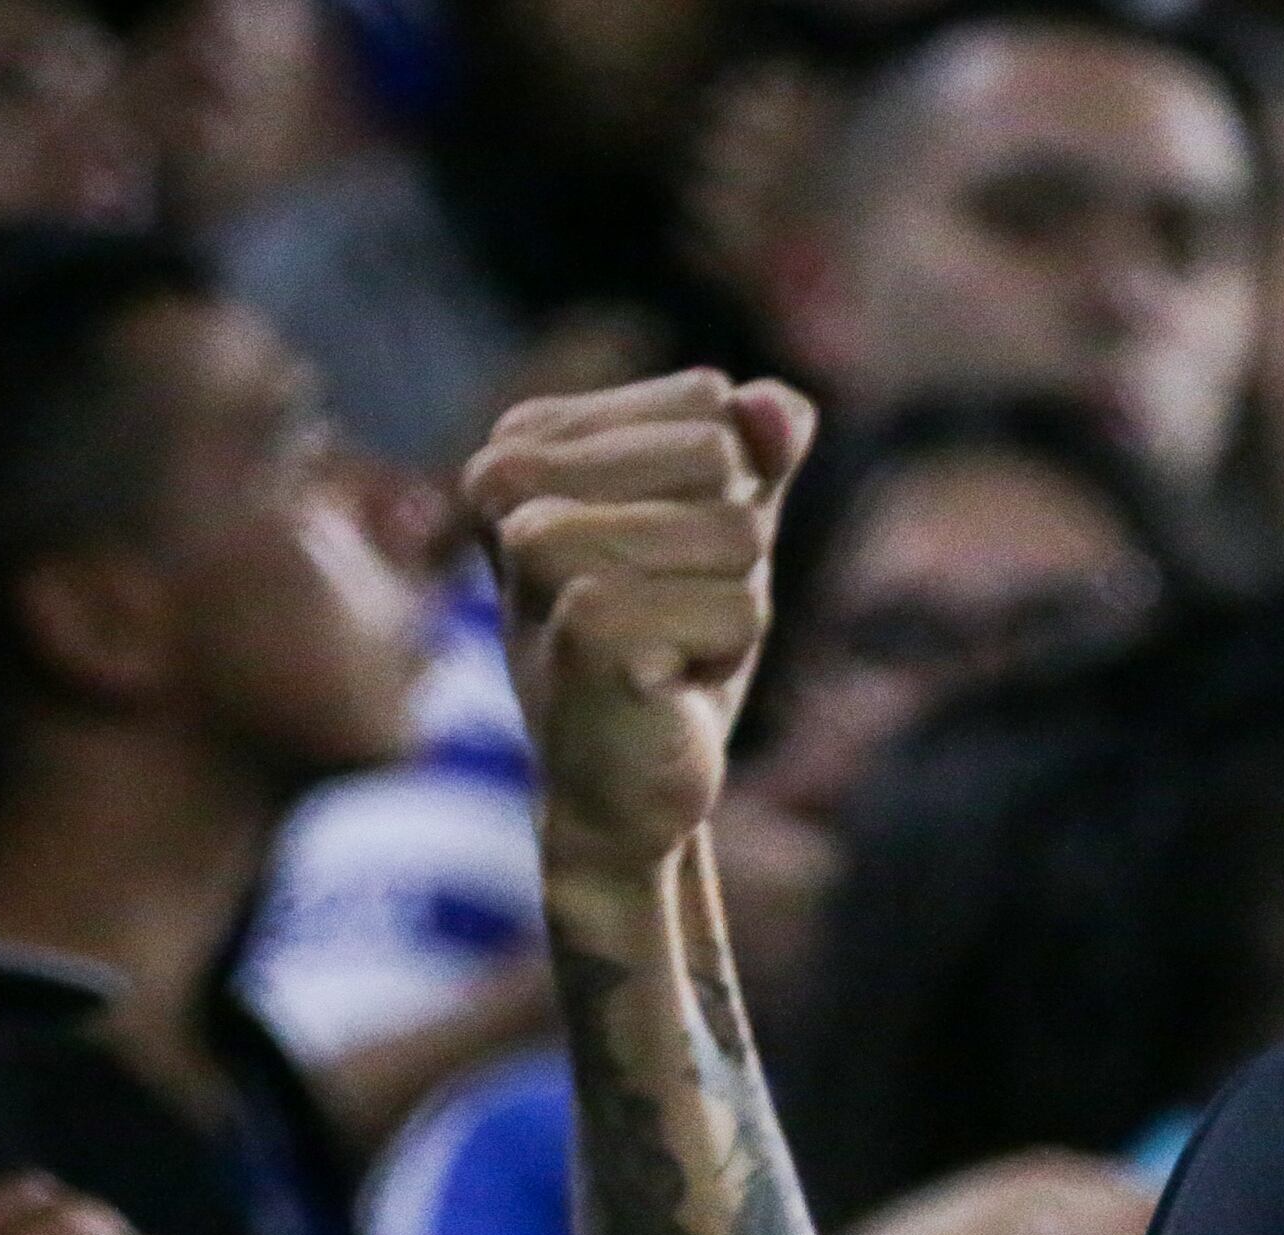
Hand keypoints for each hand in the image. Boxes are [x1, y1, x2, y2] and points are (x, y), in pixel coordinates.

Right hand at [467, 368, 819, 872]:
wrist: (621, 785)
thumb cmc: (666, 642)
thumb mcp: (721, 521)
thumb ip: (758, 446)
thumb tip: (776, 408)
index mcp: (524, 438)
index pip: (706, 400)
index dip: (721, 487)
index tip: (659, 558)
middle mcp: (507, 479)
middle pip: (722, 458)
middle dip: (730, 548)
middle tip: (664, 611)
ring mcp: (536, 550)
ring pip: (738, 533)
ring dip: (730, 604)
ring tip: (663, 646)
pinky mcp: (586, 624)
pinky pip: (742, 607)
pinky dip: (727, 653)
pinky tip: (665, 683)